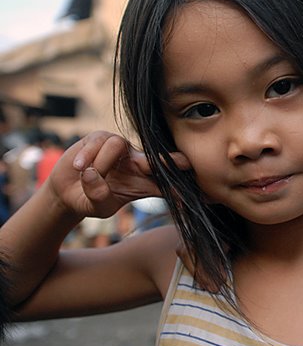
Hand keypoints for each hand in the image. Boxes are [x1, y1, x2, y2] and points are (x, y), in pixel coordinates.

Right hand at [46, 131, 189, 218]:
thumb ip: (99, 196)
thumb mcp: (97, 207)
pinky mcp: (101, 138)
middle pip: (156, 159)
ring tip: (86, 175)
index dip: (178, 188)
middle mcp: (138, 163)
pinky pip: (99, 141)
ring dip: (100, 162)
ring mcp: (121, 149)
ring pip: (117, 145)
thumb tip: (92, 174)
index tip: (193, 196)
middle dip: (167, 160)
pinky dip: (87, 155)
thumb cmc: (89, 200)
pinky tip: (78, 167)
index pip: (166, 184)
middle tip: (184, 162)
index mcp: (144, 183)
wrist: (67, 192)